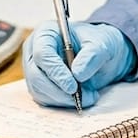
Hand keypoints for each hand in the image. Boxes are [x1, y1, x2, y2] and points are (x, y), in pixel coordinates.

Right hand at [22, 21, 137, 108]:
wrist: (100, 54)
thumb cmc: (97, 43)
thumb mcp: (102, 44)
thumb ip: (92, 55)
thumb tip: (78, 74)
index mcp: (46, 33)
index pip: (42, 54)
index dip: (56, 72)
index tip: (72, 86)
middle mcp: (35, 51)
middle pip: (36, 75)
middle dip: (59, 90)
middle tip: (82, 97)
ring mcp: (35, 69)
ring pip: (39, 91)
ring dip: (63, 99)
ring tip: (88, 96)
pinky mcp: (39, 86)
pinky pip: (45, 99)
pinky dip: (63, 103)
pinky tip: (81, 98)